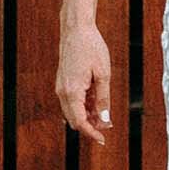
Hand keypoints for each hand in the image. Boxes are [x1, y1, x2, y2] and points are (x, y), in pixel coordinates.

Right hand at [56, 21, 114, 144]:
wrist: (76, 29)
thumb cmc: (91, 47)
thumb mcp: (103, 74)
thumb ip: (103, 99)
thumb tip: (104, 119)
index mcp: (72, 92)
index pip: (79, 122)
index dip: (91, 133)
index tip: (102, 139)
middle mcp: (62, 92)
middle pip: (74, 120)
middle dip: (90, 125)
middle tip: (108, 125)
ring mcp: (61, 87)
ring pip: (73, 111)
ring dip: (87, 115)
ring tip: (104, 111)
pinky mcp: (63, 82)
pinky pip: (71, 101)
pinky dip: (83, 105)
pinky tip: (96, 100)